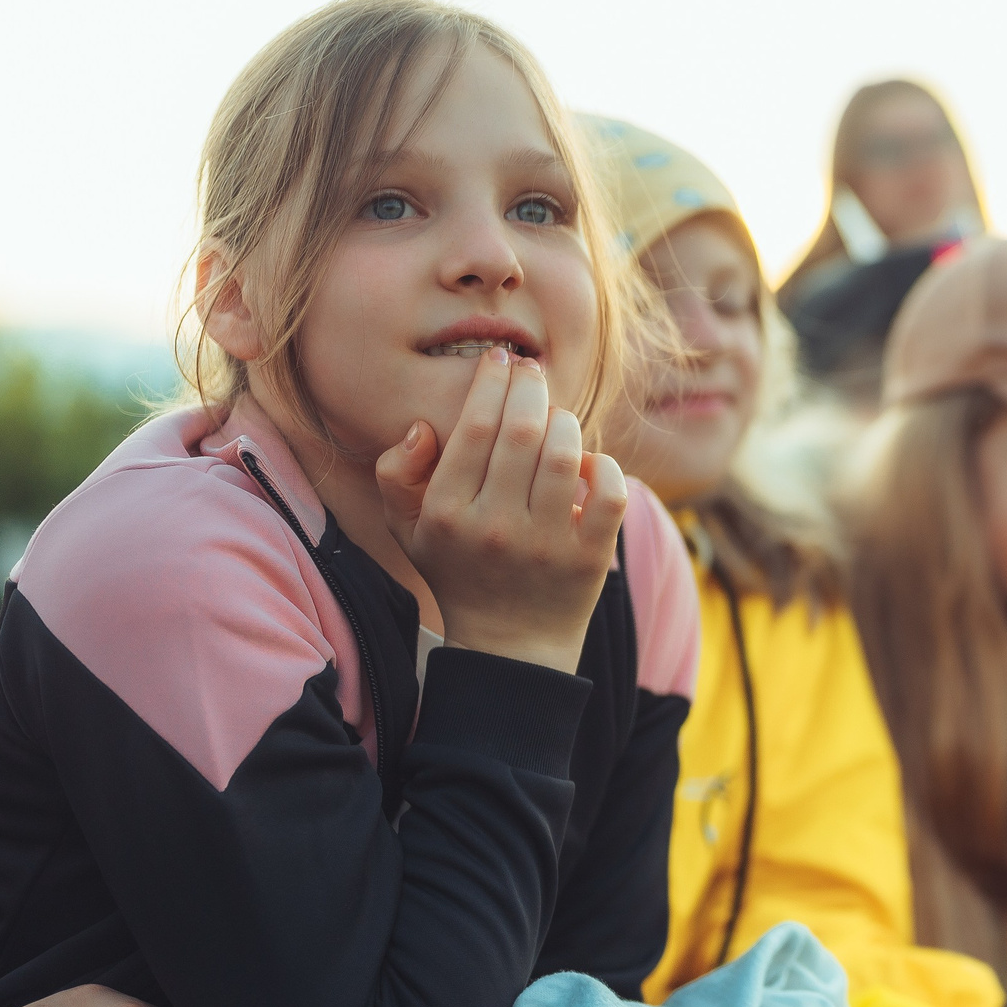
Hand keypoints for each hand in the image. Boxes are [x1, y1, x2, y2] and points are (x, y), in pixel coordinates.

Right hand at [376, 346, 627, 674]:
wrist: (510, 645)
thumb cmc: (459, 569)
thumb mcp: (408, 528)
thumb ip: (396, 473)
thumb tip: (423, 426)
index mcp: (446, 513)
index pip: (472, 429)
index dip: (490, 384)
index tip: (499, 361)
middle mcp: (493, 527)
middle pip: (521, 431)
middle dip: (529, 387)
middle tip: (531, 370)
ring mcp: (545, 544)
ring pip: (564, 453)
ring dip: (564, 421)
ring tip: (555, 416)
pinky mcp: (590, 557)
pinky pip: (609, 492)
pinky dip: (604, 466)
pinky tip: (587, 463)